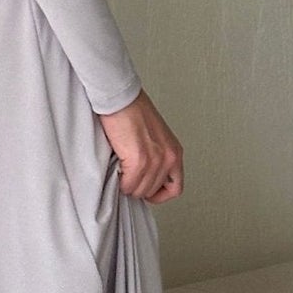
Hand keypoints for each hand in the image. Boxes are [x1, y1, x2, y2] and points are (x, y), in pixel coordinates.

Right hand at [97, 88, 184, 202]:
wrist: (121, 98)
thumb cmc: (132, 110)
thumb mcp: (155, 137)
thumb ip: (155, 156)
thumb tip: (145, 177)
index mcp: (174, 152)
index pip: (175, 188)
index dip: (159, 194)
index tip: (147, 191)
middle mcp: (169, 157)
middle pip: (153, 191)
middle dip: (138, 187)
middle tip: (128, 178)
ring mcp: (155, 160)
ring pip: (139, 191)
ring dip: (128, 185)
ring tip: (121, 173)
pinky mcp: (139, 160)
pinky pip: (128, 185)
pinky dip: (120, 182)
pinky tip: (117, 170)